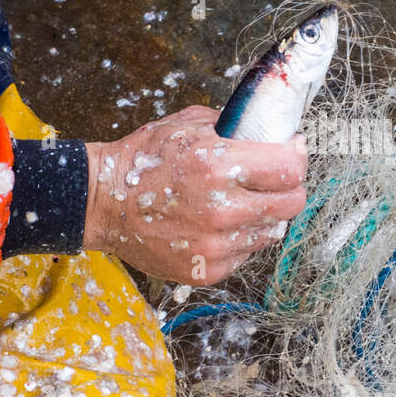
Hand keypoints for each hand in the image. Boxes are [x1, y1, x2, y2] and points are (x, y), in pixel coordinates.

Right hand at [83, 106, 306, 283]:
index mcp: (217, 166)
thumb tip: (275, 131)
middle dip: (288, 187)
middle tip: (273, 179)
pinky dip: (240, 239)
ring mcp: (215, 245)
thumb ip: (234, 127)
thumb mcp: (187, 126)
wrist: (100, 204)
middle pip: (292, 204)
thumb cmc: (144, 161)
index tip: (290, 151)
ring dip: (263, 215)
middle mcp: (221, 209)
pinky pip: (247, 253)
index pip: (290, 169)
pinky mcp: (207, 270)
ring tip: (238, 202)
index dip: (295, 157)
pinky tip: (218, 225)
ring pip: (272, 231)